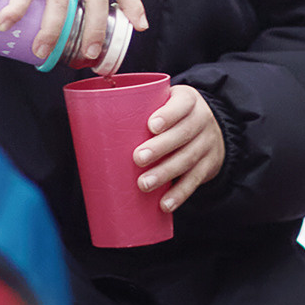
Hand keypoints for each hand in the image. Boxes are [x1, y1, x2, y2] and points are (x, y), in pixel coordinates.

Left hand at [135, 85, 221, 210]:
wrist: (212, 129)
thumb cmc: (172, 116)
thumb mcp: (165, 103)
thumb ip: (142, 109)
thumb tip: (92, 126)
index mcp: (188, 100)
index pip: (182, 104)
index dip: (168, 115)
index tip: (151, 126)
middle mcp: (202, 120)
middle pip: (184, 134)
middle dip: (160, 147)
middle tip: (137, 158)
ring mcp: (208, 144)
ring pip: (188, 159)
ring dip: (165, 173)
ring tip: (143, 184)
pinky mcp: (209, 165)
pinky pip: (194, 180)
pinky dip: (179, 194)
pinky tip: (164, 204)